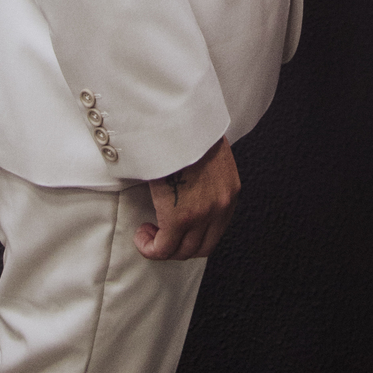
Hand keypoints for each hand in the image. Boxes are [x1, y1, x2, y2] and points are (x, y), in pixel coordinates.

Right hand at [136, 135, 240, 260]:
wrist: (179, 120)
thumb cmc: (189, 130)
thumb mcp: (208, 153)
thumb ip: (206, 174)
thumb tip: (190, 181)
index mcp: (230, 190)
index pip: (217, 230)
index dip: (195, 236)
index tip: (179, 231)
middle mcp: (221, 206)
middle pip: (201, 247)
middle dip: (179, 247)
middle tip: (161, 235)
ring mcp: (201, 215)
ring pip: (181, 251)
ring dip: (162, 247)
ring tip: (148, 232)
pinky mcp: (178, 219)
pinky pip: (162, 248)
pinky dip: (149, 247)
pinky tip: (142, 233)